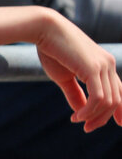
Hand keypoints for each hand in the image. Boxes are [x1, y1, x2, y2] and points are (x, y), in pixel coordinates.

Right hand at [33, 10, 121, 131]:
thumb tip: (81, 111)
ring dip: (94, 116)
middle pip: (116, 100)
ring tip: (78, 121)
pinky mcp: (93, 69)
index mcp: (105, 65)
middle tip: (87, 128)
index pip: (120, 91)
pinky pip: (98, 98)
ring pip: (108, 101)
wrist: (44, 30)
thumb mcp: (64, 77)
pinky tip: (77, 116)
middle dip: (103, 118)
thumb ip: (74, 94)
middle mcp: (109, 65)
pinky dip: (89, 111)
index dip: (121, 110)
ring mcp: (103, 66)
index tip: (116, 124)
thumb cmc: (52, 51)